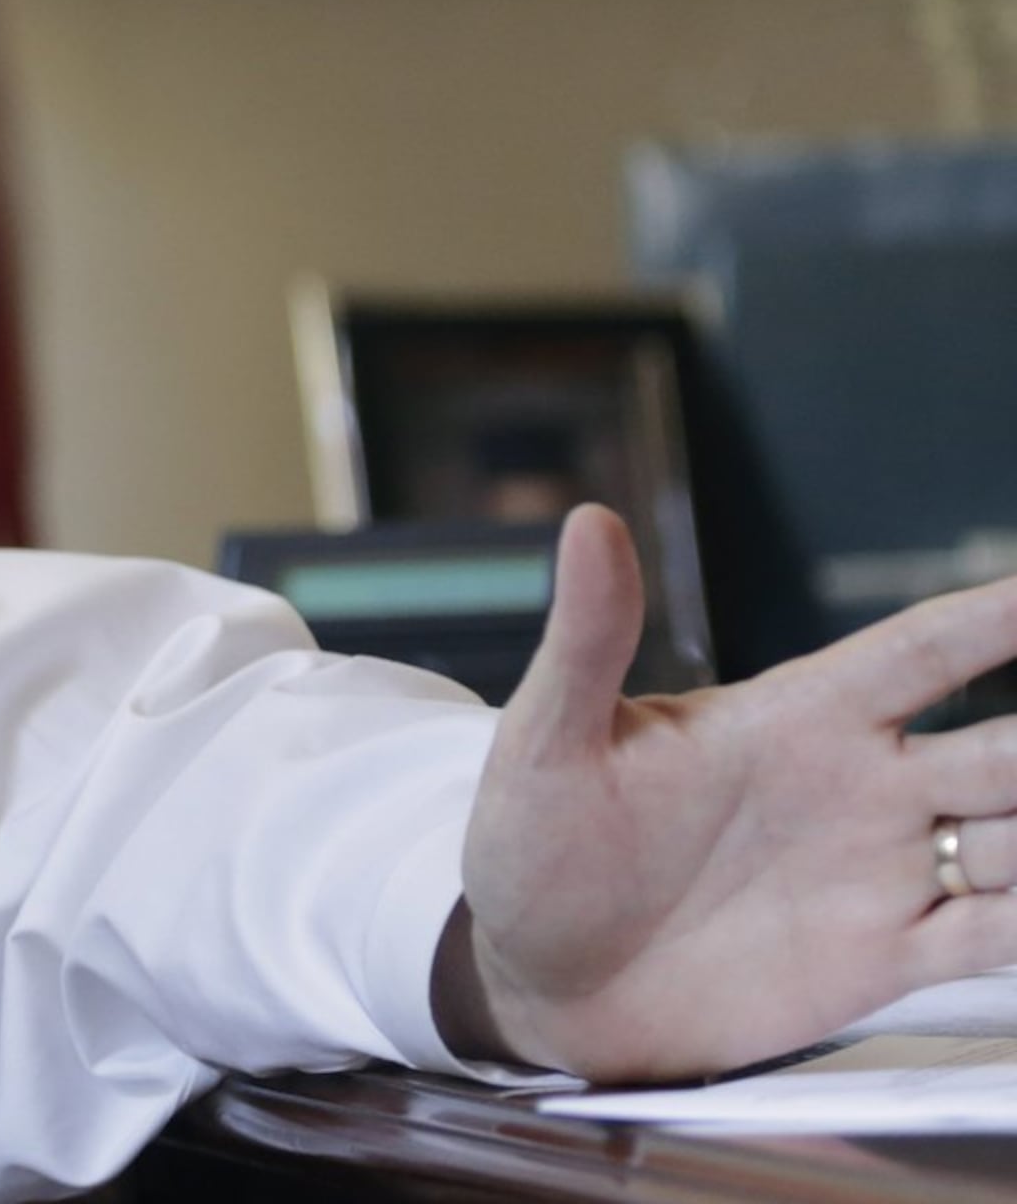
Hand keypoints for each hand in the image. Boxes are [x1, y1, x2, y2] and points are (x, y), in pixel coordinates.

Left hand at [453, 504, 1016, 1080]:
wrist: (533, 982)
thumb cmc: (533, 850)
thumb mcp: (547, 742)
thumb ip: (586, 639)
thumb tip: (587, 520)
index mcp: (795, 717)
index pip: (926, 652)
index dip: (999, 616)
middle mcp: (862, 786)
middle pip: (1008, 749)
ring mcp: (881, 873)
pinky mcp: (885, 960)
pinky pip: (999, 935)